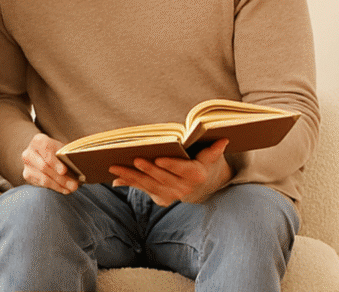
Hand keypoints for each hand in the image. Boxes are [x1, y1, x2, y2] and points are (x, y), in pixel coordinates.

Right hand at [21, 133, 78, 193]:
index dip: (55, 162)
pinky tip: (64, 189)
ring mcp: (27, 165)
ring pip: (43, 178)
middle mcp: (29, 152)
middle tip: (74, 185)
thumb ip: (67, 154)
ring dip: (59, 185)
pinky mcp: (27, 175)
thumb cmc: (55, 150)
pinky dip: (55, 188)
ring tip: (71, 188)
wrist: (41, 153)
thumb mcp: (61, 148)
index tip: (64, 170)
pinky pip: (42, 184)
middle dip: (61, 178)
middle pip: (45, 167)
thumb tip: (78, 166)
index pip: (46, 151)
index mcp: (38, 140)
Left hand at [108, 139, 232, 205]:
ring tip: (115, 167)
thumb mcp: (212, 156)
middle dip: (147, 169)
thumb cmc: (206, 163)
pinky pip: (143, 190)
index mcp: (196, 175)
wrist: (205, 186)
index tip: (159, 159)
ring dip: (131, 176)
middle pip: (162, 178)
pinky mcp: (161, 198)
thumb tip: (223, 140)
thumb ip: (214, 149)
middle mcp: (183, 188)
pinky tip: (116, 179)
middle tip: (134, 159)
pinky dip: (129, 184)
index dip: (171, 165)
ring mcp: (171, 195)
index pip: (183, 169)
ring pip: (149, 185)